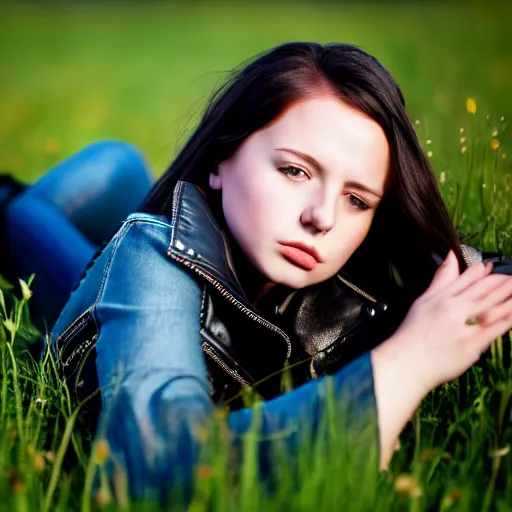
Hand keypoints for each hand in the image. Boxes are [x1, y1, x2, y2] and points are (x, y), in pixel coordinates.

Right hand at [385, 249, 511, 392]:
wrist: (406, 363)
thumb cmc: (412, 333)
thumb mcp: (422, 300)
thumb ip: (441, 279)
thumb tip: (451, 255)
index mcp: (442, 297)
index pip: (468, 277)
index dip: (484, 271)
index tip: (493, 266)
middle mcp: (454, 308)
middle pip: (485, 290)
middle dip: (503, 281)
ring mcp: (465, 326)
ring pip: (494, 306)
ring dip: (510, 296)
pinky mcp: (473, 345)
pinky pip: (496, 328)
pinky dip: (509, 318)